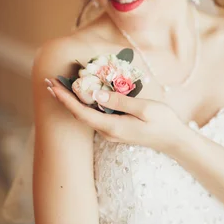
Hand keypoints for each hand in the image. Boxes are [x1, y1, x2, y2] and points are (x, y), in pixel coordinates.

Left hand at [47, 78, 183, 151]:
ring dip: (73, 100)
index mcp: (111, 126)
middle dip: (63, 98)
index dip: (65, 99)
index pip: (81, 112)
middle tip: (50, 82)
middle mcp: (106, 131)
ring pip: (86, 114)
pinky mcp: (114, 129)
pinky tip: (83, 93)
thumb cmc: (162, 122)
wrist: (173, 141)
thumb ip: (119, 102)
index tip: (53, 86)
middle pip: (79, 113)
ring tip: (61, 85)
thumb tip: (96, 94)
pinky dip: (85, 103)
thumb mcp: (144, 108)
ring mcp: (110, 132)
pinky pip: (95, 115)